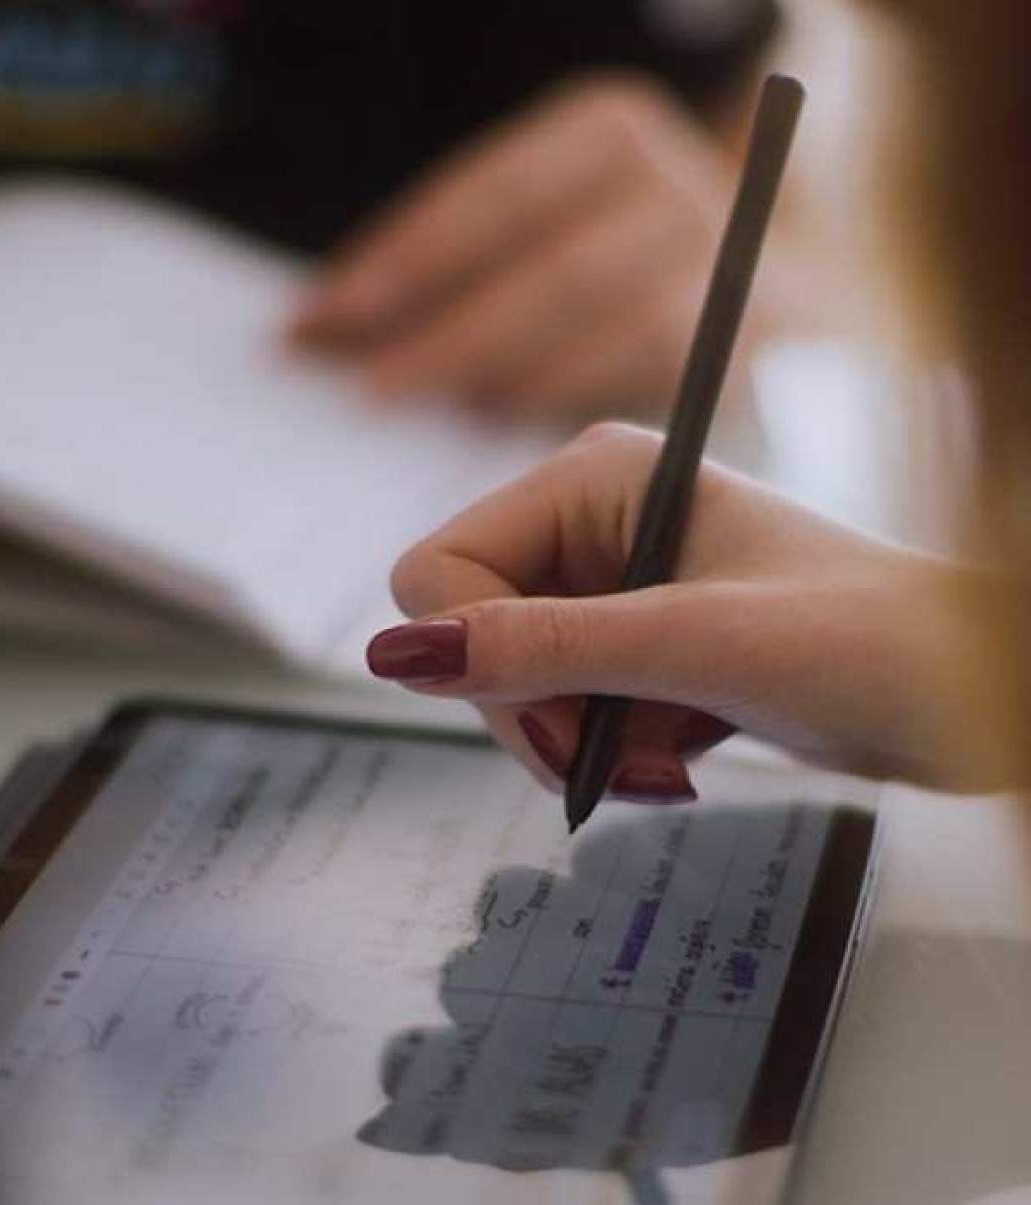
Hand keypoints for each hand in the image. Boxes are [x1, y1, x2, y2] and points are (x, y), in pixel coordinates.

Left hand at [291, 74, 822, 420]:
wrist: (779, 324)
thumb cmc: (617, 293)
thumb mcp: (538, 255)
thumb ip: (459, 278)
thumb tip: (321, 331)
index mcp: (608, 137)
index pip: (493, 193)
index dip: (400, 255)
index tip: (316, 318)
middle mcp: (678, 182)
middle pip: (543, 253)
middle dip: (434, 322)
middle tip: (355, 383)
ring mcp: (728, 256)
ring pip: (594, 305)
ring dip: (487, 360)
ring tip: (407, 402)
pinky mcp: (763, 333)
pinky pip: (646, 358)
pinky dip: (561, 386)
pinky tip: (496, 416)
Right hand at [368, 423, 998, 796]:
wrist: (977, 696)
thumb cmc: (875, 644)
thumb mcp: (699, 646)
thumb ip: (546, 648)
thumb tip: (401, 655)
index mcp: (591, 476)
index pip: (440, 570)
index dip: (474, 656)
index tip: (560, 721)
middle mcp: (588, 520)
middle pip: (466, 633)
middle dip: (531, 712)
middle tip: (608, 759)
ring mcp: (608, 584)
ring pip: (507, 682)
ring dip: (575, 740)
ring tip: (667, 760)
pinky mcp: (633, 642)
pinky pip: (560, 706)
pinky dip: (606, 749)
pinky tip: (680, 756)